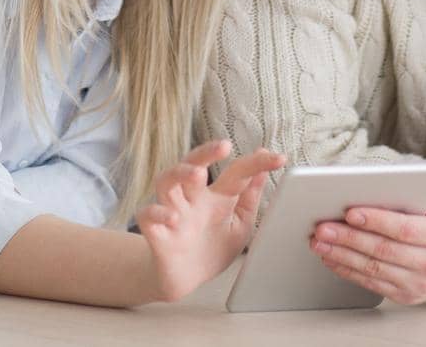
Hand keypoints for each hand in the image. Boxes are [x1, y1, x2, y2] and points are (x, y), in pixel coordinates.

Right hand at [137, 140, 285, 302]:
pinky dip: (157, 213)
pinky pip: (147, 215)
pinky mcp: (155, 231)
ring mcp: (172, 212)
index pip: (235, 173)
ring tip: (196, 174)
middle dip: (205, 152)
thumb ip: (249, 197)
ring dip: (179, 173)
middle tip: (224, 146)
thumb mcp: (239, 223)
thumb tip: (264, 167)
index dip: (256, 163)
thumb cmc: (212, 247)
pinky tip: (171, 217)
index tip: (277, 158)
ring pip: (166, 181)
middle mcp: (192, 198)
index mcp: (216, 197)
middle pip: (191, 163)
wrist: (185, 280)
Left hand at [312, 190, 425, 304]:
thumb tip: (373, 181)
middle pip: (383, 250)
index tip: (349, 212)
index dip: (376, 221)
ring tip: (319, 242)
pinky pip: (371, 283)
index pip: (404, 229)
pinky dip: (347, 270)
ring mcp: (419, 284)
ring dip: (341, 255)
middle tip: (322, 227)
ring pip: (373, 268)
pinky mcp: (406, 296)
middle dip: (348, 238)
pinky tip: (331, 258)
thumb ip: (411, 190)